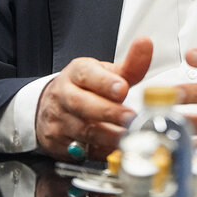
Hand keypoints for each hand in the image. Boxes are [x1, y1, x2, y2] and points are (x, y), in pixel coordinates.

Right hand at [35, 37, 151, 159]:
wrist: (50, 107)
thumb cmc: (84, 87)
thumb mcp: (104, 72)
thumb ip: (128, 64)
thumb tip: (146, 45)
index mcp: (76, 73)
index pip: (87, 74)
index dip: (105, 82)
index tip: (122, 88)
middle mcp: (64, 95)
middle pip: (82, 103)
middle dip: (108, 111)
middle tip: (130, 116)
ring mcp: (60, 120)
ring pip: (83, 130)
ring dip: (108, 135)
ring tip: (128, 135)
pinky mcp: (59, 143)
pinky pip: (82, 150)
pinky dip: (101, 151)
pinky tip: (115, 149)